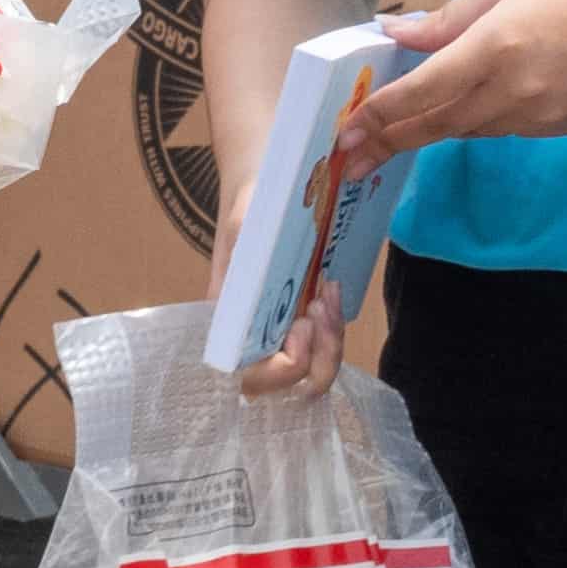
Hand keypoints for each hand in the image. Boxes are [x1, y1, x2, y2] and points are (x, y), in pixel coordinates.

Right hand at [205, 173, 343, 400]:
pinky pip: (324, 343)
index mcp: (231, 326)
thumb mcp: (242, 226)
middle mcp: (257, 338)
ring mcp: (283, 330)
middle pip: (294, 386)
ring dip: (331, 340)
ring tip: (328, 292)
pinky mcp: (304, 318)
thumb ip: (242, 258)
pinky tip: (332, 289)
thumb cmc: (249, 205)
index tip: (301, 322)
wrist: (265, 181)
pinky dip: (335, 324)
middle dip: (320, 355)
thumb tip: (246, 294)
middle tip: (321, 306)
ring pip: (315, 369)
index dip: (286, 365)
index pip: (256, 379)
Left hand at [344, 0, 566, 170]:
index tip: (347, 133)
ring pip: (472, 130)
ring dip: (436, 125)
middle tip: (350, 156)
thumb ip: (450, 18)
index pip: (423, 93)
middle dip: (392, 141)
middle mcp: (519, 90)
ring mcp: (546, 115)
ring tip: (397, 128)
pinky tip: (476, 97)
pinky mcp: (565, 126)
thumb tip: (400, 36)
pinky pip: (508, 128)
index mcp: (499, 46)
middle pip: (440, 125)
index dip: (381, 116)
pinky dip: (483, 116)